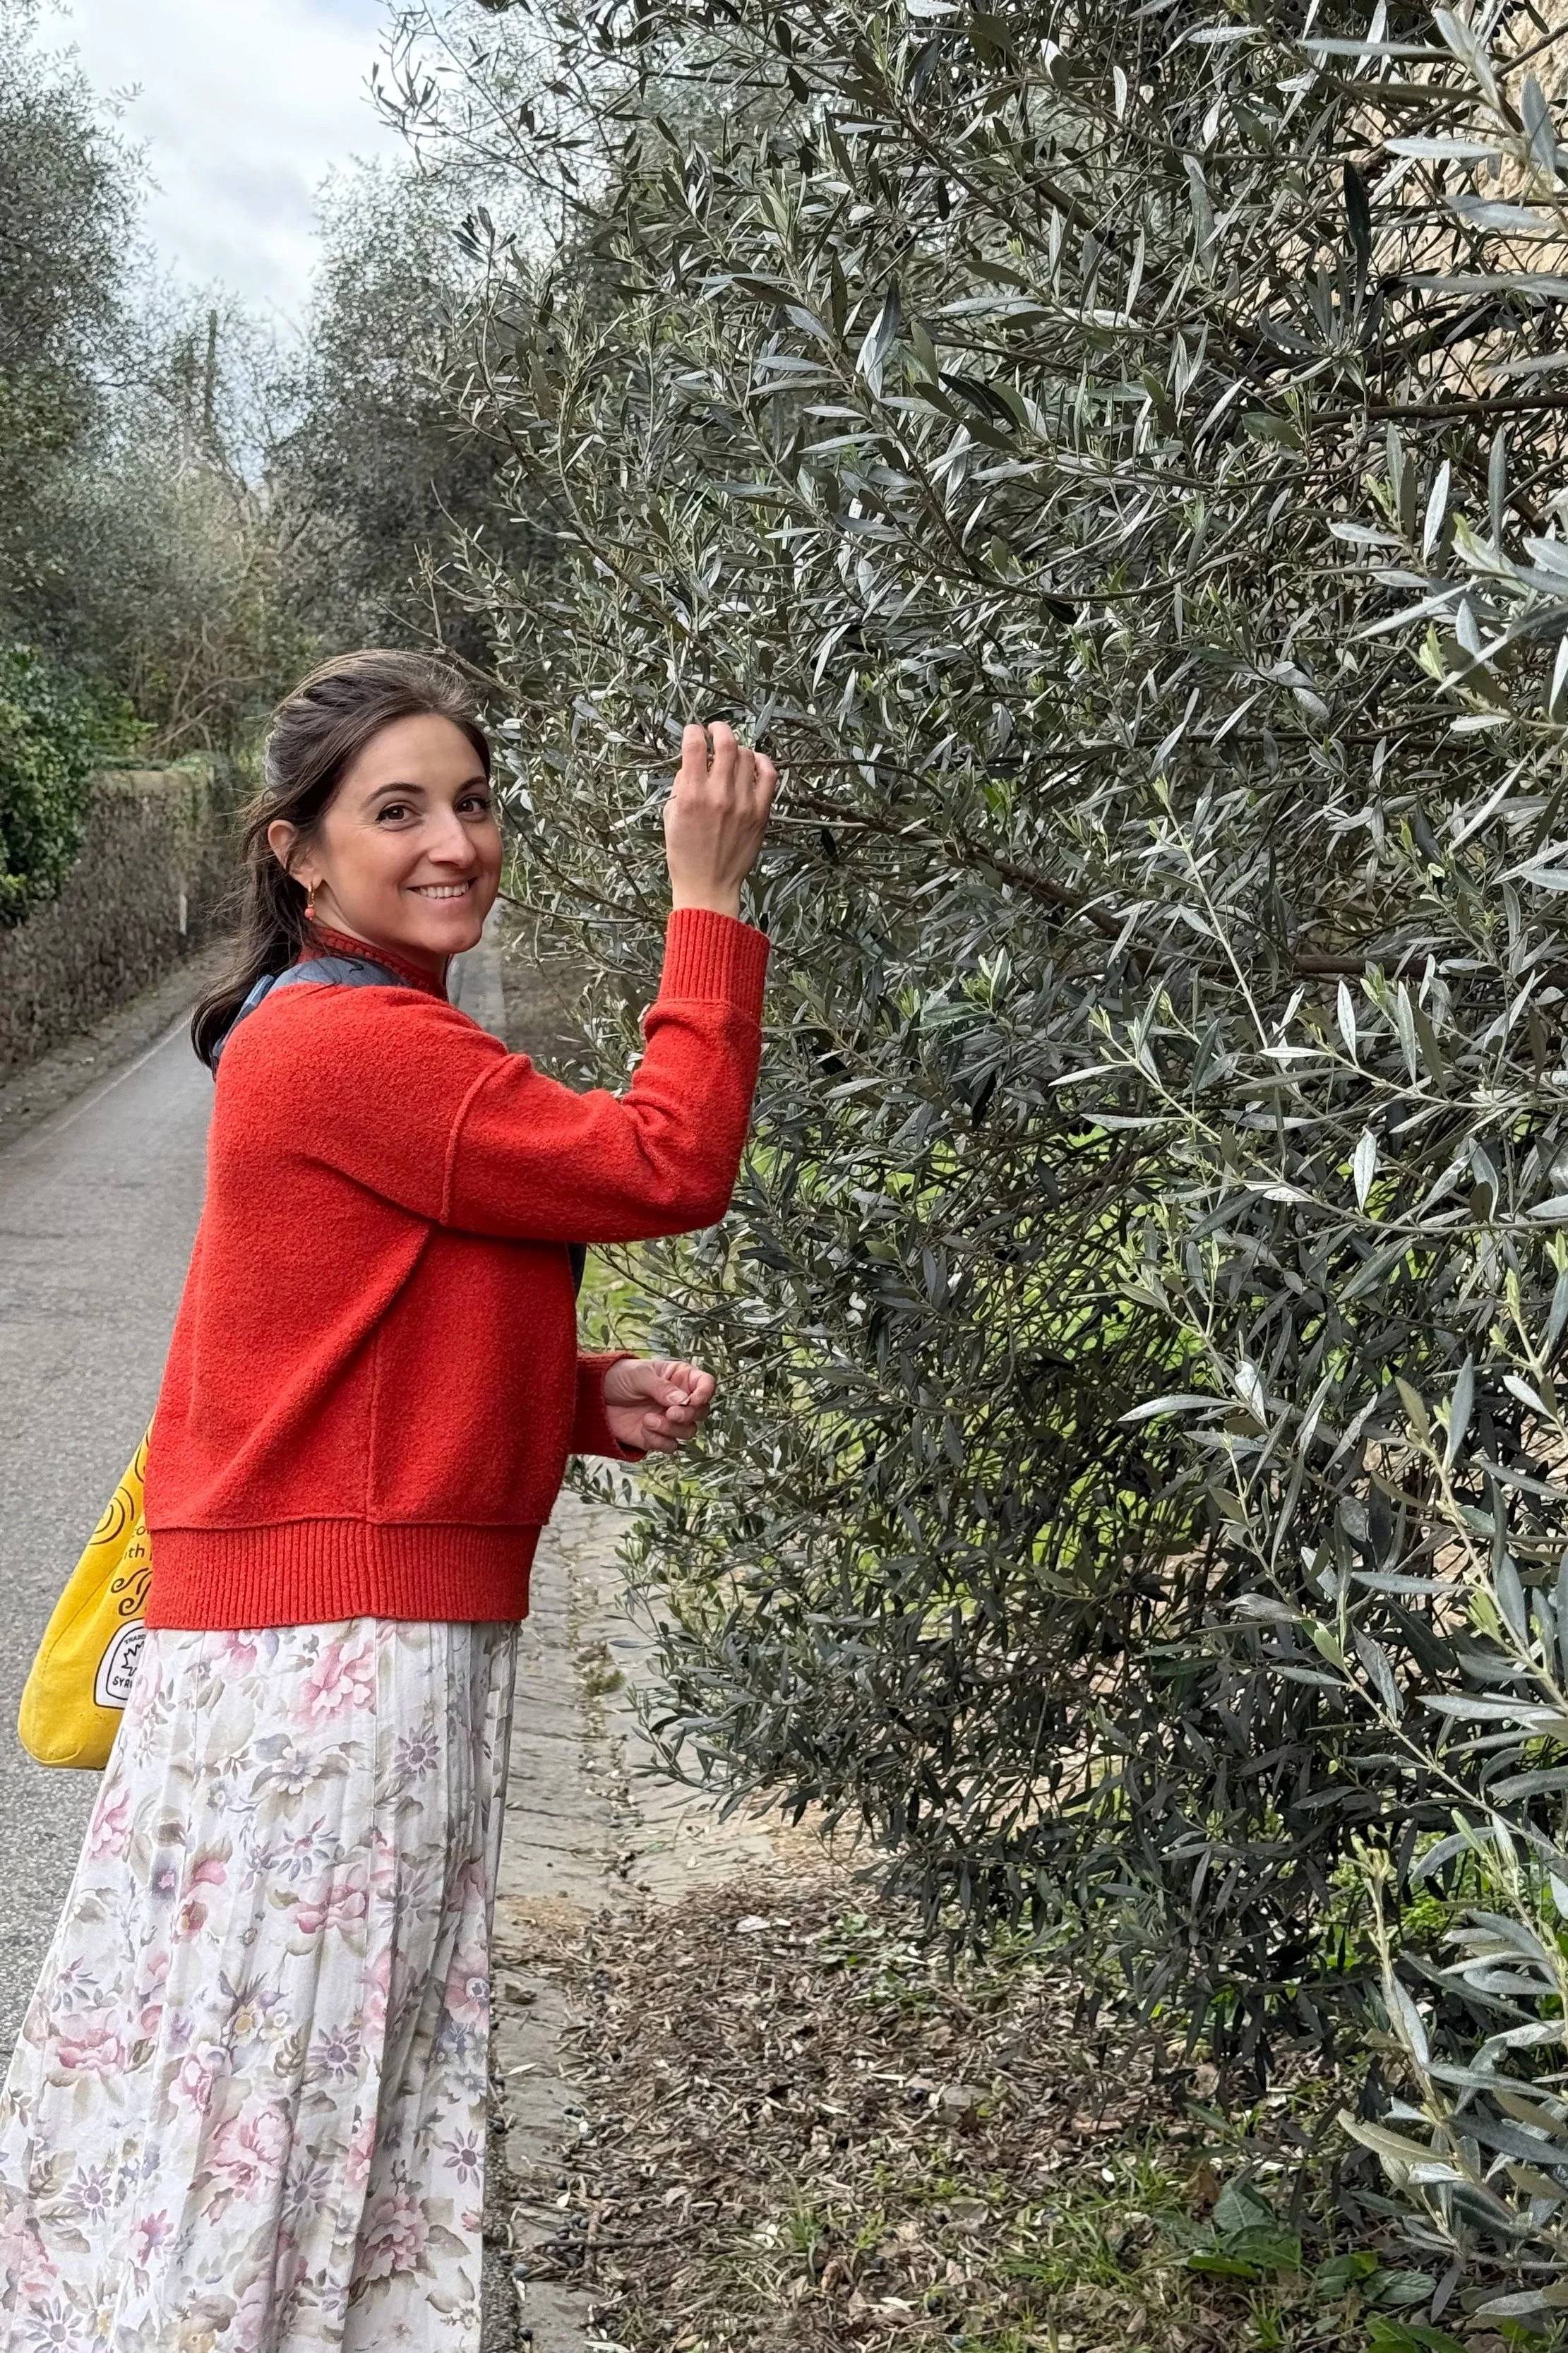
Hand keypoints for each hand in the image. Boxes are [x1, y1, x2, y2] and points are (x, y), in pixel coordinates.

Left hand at [602, 1355, 716, 1455]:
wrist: (593, 1399)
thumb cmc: (618, 1378)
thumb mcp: (639, 1376)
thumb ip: (662, 1387)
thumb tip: (683, 1400)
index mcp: (679, 1377)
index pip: (705, 1384)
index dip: (706, 1392)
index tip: (694, 1400)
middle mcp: (679, 1400)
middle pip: (701, 1412)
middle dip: (688, 1415)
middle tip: (670, 1413)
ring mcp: (669, 1420)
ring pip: (689, 1432)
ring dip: (671, 1429)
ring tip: (648, 1420)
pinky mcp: (658, 1437)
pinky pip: (670, 1446)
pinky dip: (659, 1441)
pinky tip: (643, 1430)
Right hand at [664, 720, 775, 919]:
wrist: (708, 886)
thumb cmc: (685, 855)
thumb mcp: (671, 817)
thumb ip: (681, 786)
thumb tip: (692, 763)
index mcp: (691, 796)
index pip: (695, 746)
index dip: (693, 731)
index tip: (693, 732)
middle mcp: (719, 795)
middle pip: (726, 743)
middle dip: (719, 729)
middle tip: (715, 729)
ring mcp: (743, 803)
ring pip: (747, 756)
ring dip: (737, 747)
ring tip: (732, 752)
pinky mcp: (760, 813)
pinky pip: (769, 776)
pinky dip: (763, 762)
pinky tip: (755, 762)